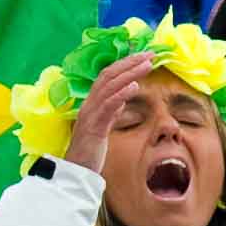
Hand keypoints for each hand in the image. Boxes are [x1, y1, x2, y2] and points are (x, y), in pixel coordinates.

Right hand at [63, 50, 153, 174]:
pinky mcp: (94, 127)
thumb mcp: (102, 128)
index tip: (143, 56)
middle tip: (149, 54)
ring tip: (147, 64)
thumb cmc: (89, 151)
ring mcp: (90, 114)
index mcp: (91, 104)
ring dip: (129, 73)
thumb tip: (122, 101)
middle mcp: (88, 105)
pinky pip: (108, 106)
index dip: (125, 64)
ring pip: (108, 87)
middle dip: (129, 62)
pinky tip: (134, 86)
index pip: (107, 76)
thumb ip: (110, 113)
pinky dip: (121, 94)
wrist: (75, 171)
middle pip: (108, 76)